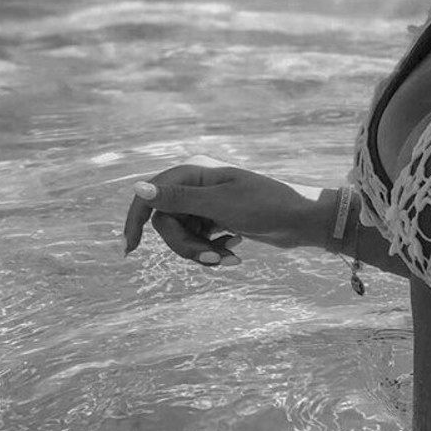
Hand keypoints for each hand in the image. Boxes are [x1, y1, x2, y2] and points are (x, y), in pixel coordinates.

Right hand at [122, 155, 319, 265]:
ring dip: (203, 251)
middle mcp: (196, 184)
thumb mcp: (219, 204)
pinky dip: (213, 249)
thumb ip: (177, 199)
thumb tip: (139, 188)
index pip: (149, 196)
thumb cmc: (265, 206)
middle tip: (212, 259)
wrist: (302, 220)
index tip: (128, 251)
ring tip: (230, 256)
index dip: (134, 221)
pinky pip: (199, 240)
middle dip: (186, 246)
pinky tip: (236, 247)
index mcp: (192, 171)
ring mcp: (207, 202)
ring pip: (183, 235)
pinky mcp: (218, 218)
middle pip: (166, 223)